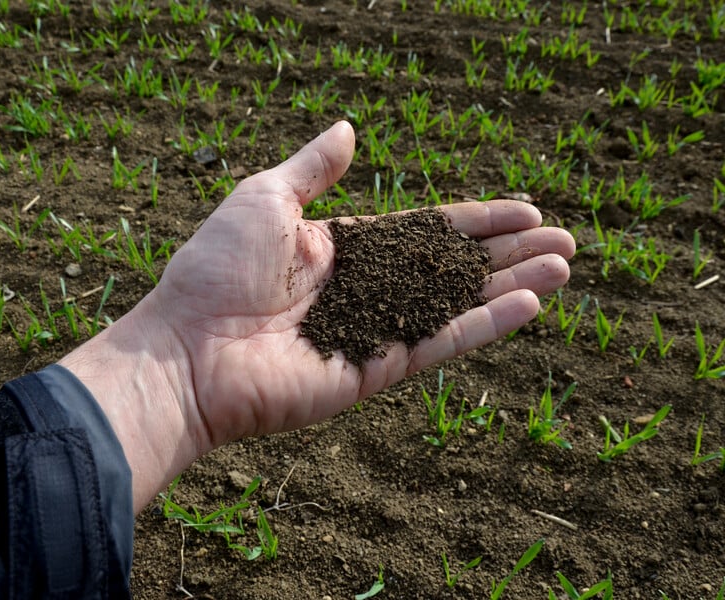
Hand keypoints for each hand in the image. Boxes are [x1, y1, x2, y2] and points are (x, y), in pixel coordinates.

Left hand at [152, 121, 573, 446]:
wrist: (185, 350)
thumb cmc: (214, 269)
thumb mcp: (265, 198)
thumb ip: (314, 169)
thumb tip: (349, 130)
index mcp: (340, 250)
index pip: (423, 231)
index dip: (473, 221)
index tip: (523, 210)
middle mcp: (363, 291)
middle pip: (451, 268)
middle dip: (507, 254)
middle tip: (565, 241)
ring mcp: (371, 333)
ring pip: (456, 305)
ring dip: (511, 287)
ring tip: (564, 268)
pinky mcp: (373, 372)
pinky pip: (439, 343)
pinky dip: (484, 326)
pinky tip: (529, 304)